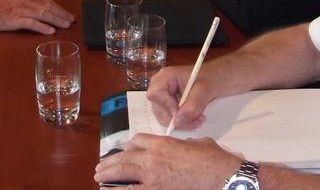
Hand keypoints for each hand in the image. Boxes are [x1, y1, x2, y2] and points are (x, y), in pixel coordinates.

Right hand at [0, 0, 73, 33]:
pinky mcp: (14, 19)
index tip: (66, 13)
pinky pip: (32, 23)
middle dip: (61, 13)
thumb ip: (22, 2)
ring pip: (42, 14)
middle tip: (71, 20)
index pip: (45, 0)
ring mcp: (19, 9)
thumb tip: (36, 8)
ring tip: (65, 25)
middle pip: (47, 6)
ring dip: (56, 20)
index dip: (58, 7)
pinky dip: (42, 27)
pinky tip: (50, 31)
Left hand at [95, 134, 239, 189]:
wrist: (220, 175)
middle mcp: (152, 158)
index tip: (127, 151)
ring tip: (99, 178)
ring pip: (122, 175)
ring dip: (108, 176)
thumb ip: (181, 144)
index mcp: (162, 143)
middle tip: (100, 168)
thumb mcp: (195, 143)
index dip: (129, 146)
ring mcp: (152, 178)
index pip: (136, 141)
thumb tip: (180, 148)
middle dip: (109, 163)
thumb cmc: (211, 158)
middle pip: (123, 158)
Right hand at [146, 65, 212, 129]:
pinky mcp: (169, 105)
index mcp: (166, 76)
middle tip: (196, 122)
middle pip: (158, 107)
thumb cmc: (211, 78)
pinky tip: (195, 119)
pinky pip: (170, 118)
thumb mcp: (205, 90)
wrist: (217, 79)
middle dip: (176, 119)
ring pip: (164, 116)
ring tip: (198, 120)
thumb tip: (178, 121)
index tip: (181, 116)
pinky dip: (182, 122)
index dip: (166, 106)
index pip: (156, 94)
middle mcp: (161, 86)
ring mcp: (164, 96)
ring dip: (181, 122)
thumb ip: (192, 105)